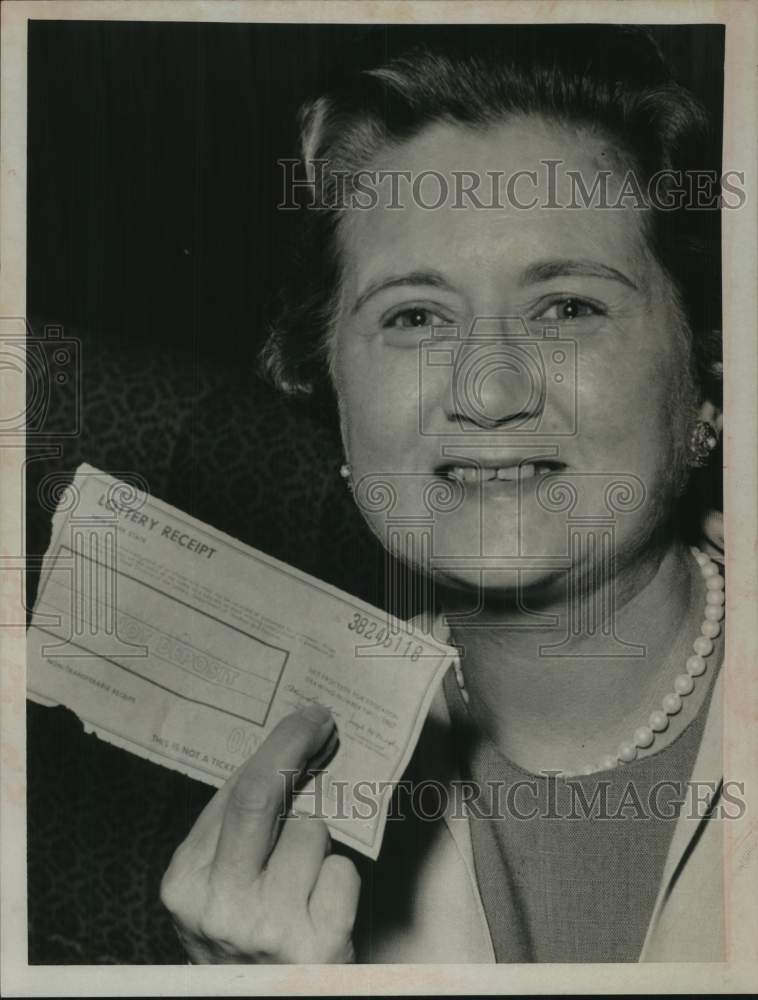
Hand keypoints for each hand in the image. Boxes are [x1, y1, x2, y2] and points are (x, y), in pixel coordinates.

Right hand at [160, 704, 360, 962]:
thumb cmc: (244, 933)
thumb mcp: (217, 882)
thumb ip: (236, 828)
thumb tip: (286, 753)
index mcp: (186, 881)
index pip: (234, 793)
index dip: (277, 747)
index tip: (306, 720)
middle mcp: (220, 905)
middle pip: (260, 798)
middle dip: (293, 748)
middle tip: (320, 721)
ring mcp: (267, 928)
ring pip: (311, 833)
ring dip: (316, 845)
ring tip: (301, 881)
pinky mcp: (315, 948)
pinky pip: (342, 872)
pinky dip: (338, 881)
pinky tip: (321, 907)